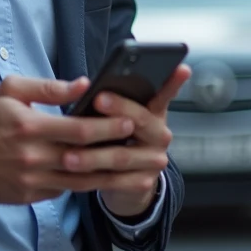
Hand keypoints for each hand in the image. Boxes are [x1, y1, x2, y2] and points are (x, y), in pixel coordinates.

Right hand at [0, 75, 149, 205]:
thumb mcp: (11, 90)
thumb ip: (48, 88)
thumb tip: (84, 84)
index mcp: (29, 127)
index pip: (77, 130)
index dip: (107, 127)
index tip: (131, 122)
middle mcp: (32, 157)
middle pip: (86, 159)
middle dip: (123, 156)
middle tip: (152, 153)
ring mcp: (32, 181)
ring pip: (82, 183)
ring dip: (116, 179)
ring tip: (145, 176)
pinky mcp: (30, 196)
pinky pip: (65, 192)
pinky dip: (91, 187)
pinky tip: (113, 183)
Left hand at [68, 65, 191, 218]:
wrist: (124, 182)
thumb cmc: (114, 136)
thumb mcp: (115, 115)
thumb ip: (108, 100)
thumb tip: (84, 85)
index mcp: (154, 112)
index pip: (165, 93)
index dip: (173, 81)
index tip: (180, 68)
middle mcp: (159, 134)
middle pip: (141, 119)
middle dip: (119, 107)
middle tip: (98, 99)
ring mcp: (154, 160)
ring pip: (123, 155)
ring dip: (95, 155)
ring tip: (70, 154)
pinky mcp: (142, 183)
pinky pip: (116, 181)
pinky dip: (93, 177)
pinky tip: (73, 175)